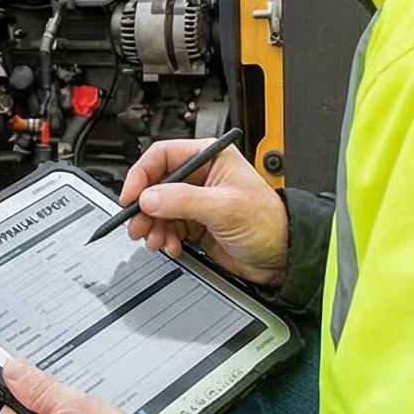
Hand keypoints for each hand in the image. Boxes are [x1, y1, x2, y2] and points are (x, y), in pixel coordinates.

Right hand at [120, 137, 289, 284]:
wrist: (282, 257)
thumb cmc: (269, 223)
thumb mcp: (224, 207)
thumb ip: (183, 201)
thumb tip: (149, 198)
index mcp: (209, 157)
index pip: (162, 156)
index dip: (142, 175)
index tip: (131, 197)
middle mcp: (200, 176)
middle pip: (155, 186)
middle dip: (144, 208)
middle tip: (139, 226)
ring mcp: (196, 201)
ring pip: (157, 209)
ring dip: (152, 227)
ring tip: (156, 241)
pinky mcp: (195, 224)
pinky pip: (167, 227)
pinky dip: (164, 238)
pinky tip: (171, 247)